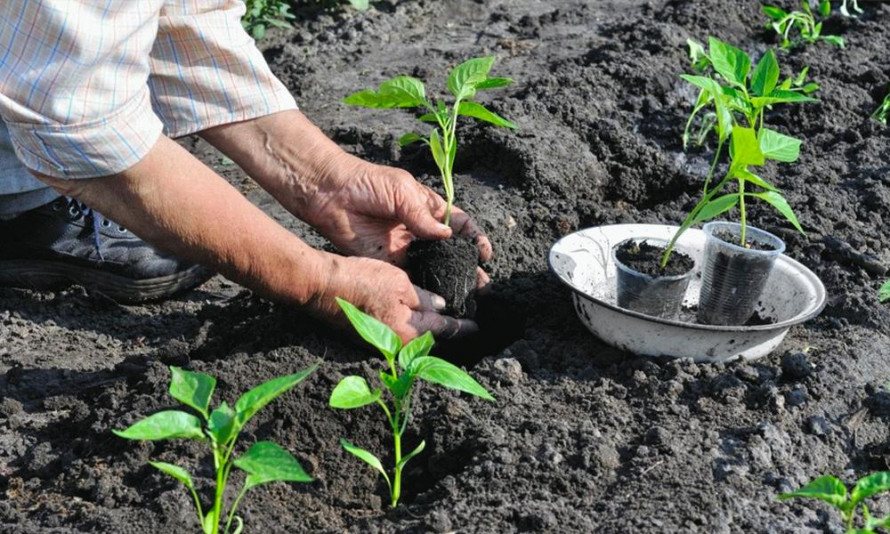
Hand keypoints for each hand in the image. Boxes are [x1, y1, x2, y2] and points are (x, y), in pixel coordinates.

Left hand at [299, 153, 492, 278]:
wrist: (331, 194)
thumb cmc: (368, 183)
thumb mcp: (402, 192)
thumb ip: (424, 216)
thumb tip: (448, 236)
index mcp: (428, 207)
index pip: (459, 225)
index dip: (474, 238)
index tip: (486, 253)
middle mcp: (420, 230)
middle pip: (450, 251)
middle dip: (468, 266)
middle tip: (483, 285)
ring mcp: (405, 247)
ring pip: (434, 267)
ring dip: (450, 280)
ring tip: (469, 296)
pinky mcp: (388, 261)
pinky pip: (410, 277)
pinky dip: (425, 287)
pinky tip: (439, 298)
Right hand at [312, 254, 478, 341]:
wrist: (320, 287)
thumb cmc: (359, 282)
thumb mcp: (399, 283)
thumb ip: (423, 296)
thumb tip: (440, 306)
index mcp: (408, 332)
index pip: (444, 330)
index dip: (462, 327)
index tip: (477, 327)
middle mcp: (395, 344)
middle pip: (429, 338)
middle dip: (446, 330)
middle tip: (463, 321)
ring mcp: (379, 342)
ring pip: (413, 336)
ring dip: (428, 329)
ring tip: (443, 318)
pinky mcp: (367, 335)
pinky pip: (397, 333)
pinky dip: (409, 326)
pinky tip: (414, 315)